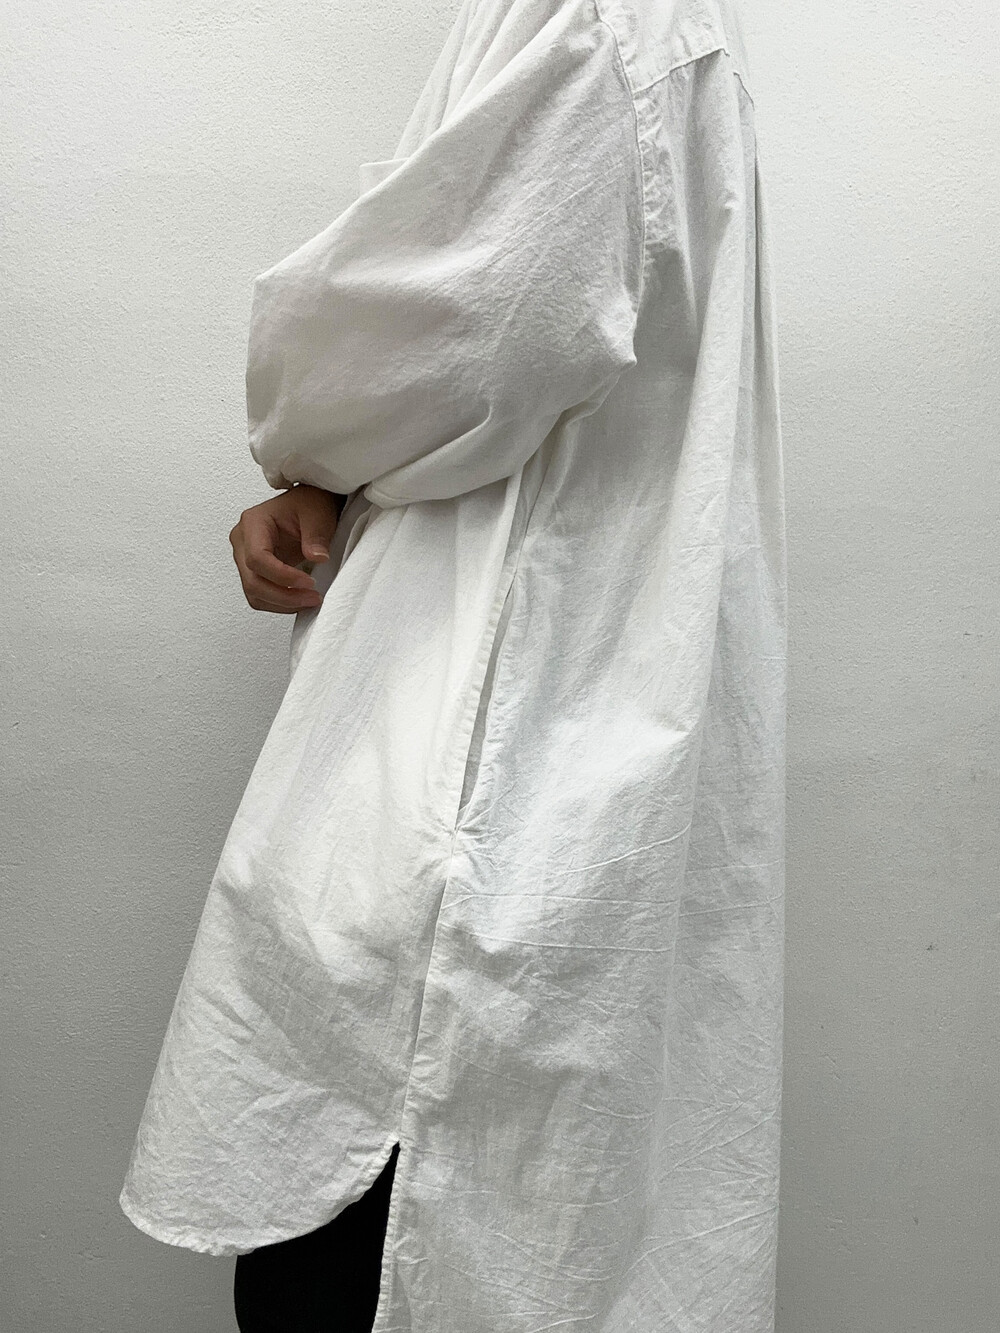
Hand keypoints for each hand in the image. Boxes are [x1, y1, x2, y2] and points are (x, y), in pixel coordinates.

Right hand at [229, 485, 342, 612]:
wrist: (308, 507)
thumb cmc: (308, 504)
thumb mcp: (317, 513)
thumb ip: (316, 535)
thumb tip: (317, 557)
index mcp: (253, 523)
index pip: (257, 559)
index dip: (282, 576)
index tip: (309, 582)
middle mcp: (243, 541)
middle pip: (252, 581)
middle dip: (283, 596)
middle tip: (312, 598)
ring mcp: (245, 558)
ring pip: (254, 594)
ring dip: (282, 604)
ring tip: (309, 600)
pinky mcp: (255, 571)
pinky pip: (261, 596)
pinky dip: (280, 603)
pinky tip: (300, 599)